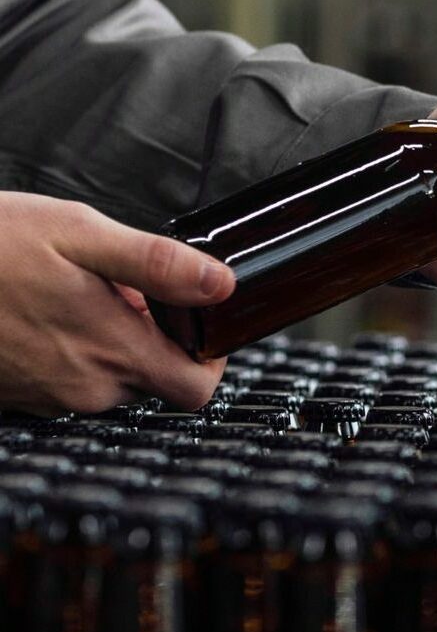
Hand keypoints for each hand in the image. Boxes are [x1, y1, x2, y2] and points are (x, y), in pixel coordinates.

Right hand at [0, 192, 234, 413]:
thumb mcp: (80, 234)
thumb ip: (157, 264)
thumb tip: (220, 284)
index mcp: (112, 350)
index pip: (197, 387)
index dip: (210, 356)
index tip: (199, 321)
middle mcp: (84, 387)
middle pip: (155, 379)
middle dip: (153, 336)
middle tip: (124, 288)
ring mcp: (49, 397)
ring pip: (109, 378)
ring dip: (107, 339)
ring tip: (73, 291)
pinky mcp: (20, 397)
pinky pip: (67, 380)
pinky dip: (69, 349)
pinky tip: (43, 309)